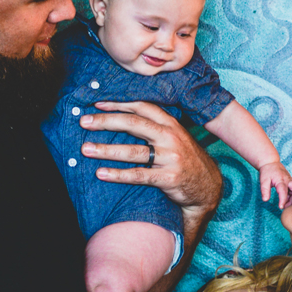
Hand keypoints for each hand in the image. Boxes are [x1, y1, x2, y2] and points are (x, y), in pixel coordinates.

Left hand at [80, 101, 221, 214]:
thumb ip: (155, 127)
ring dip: (107, 150)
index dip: (119, 104)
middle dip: (106, 121)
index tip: (96, 104)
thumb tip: (123, 119)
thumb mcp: (176, 138)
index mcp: (171, 124)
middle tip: (84, 122)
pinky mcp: (169, 178)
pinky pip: (139, 175)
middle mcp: (171, 137)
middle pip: (134, 124)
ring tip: (86, 149)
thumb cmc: (185, 160)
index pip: (142, 107)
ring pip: (133, 151)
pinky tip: (101, 174)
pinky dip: (118, 175)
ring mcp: (170, 157)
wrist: (208, 187)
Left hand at [258, 161, 291, 208]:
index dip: (283, 200)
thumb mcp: (263, 180)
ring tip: (286, 206)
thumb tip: (265, 200)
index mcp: (280, 180)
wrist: (271, 163)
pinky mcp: (290, 183)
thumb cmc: (267, 172)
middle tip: (291, 207)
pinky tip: (287, 202)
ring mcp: (290, 181)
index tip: (281, 207)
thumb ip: (264, 190)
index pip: (283, 191)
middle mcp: (288, 180)